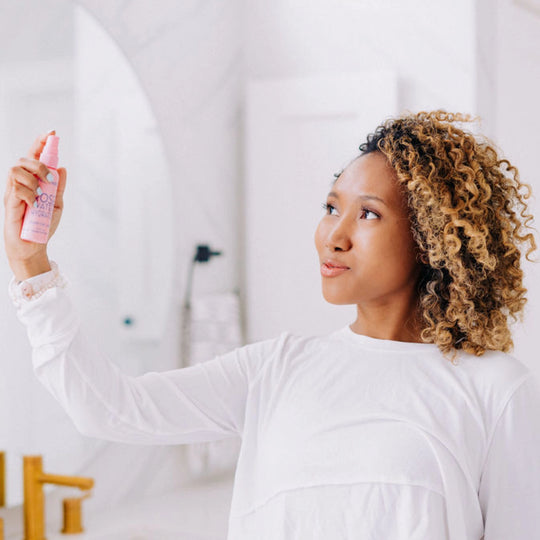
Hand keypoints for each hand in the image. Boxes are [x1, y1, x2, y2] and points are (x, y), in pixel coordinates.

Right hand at [3, 130, 66, 279]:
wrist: (34, 245)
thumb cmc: (43, 224)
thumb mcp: (57, 203)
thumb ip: (59, 187)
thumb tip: (62, 168)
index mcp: (33, 181)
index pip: (34, 157)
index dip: (40, 143)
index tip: (51, 133)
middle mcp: (21, 183)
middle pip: (24, 159)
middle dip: (40, 165)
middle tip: (50, 180)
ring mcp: (13, 191)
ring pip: (16, 170)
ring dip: (33, 180)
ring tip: (41, 196)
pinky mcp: (9, 202)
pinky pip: (16, 189)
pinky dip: (29, 195)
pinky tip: (34, 205)